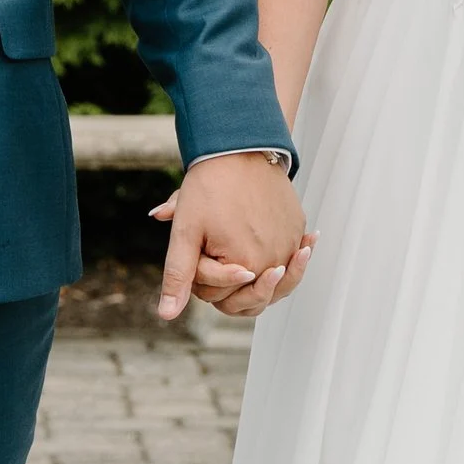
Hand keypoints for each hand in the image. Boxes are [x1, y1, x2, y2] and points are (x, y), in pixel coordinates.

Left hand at [150, 153, 312, 321]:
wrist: (239, 148)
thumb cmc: (208, 188)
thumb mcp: (186, 233)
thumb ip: (178, 277)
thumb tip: (166, 315)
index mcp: (247, 266)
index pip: (221, 297)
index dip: (202, 282)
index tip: (197, 254)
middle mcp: (276, 260)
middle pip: (252, 297)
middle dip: (230, 287)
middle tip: (222, 271)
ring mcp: (290, 243)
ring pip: (277, 282)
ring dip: (267, 284)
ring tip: (259, 277)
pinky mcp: (297, 227)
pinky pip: (291, 255)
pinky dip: (287, 259)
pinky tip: (285, 254)